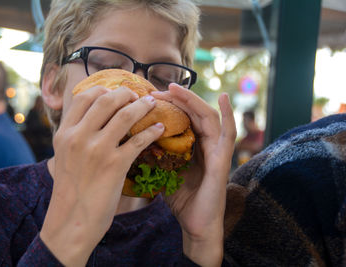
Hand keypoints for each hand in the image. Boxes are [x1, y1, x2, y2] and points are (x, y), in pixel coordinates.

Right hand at [40, 86, 163, 265]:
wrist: (71, 221)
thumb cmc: (71, 190)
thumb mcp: (65, 157)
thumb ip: (76, 136)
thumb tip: (94, 120)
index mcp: (64, 133)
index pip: (84, 97)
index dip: (104, 90)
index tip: (117, 93)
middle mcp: (78, 137)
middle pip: (106, 100)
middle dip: (126, 94)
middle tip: (138, 96)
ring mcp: (97, 150)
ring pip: (125, 115)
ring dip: (143, 106)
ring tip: (152, 105)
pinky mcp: (115, 165)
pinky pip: (138, 140)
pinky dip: (152, 131)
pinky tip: (160, 129)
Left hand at [152, 84, 235, 266]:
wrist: (195, 224)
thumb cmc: (181, 199)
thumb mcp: (163, 172)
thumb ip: (154, 155)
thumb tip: (130, 140)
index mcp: (191, 145)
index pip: (181, 117)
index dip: (168, 104)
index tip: (148, 98)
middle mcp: (205, 144)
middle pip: (193, 112)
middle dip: (176, 99)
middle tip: (157, 90)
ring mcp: (215, 150)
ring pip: (207, 117)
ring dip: (192, 101)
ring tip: (176, 89)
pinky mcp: (222, 160)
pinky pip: (228, 133)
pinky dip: (229, 114)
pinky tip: (224, 97)